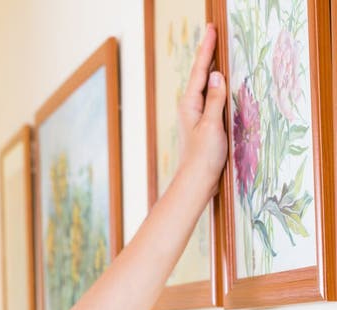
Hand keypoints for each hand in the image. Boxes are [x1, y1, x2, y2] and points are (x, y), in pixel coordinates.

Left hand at [177, 22, 228, 197]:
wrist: (197, 181)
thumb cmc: (203, 156)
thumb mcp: (212, 125)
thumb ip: (214, 99)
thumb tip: (215, 75)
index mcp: (190, 104)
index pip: (201, 70)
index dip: (207, 49)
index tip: (211, 29)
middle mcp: (190, 107)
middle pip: (200, 74)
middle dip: (207, 54)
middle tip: (213, 32)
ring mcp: (196, 115)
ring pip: (204, 85)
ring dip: (210, 67)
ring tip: (215, 50)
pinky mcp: (203, 124)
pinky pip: (209, 97)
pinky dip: (215, 85)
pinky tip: (219, 83)